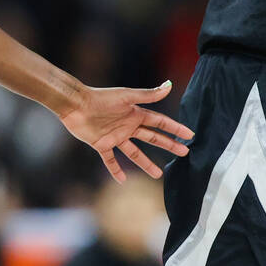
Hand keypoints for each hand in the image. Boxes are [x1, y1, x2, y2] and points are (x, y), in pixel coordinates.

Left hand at [59, 80, 194, 181]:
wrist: (76, 105)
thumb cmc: (101, 98)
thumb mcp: (127, 96)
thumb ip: (148, 95)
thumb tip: (169, 85)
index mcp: (136, 114)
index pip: (160, 123)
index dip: (174, 128)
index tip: (189, 135)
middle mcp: (128, 126)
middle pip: (152, 138)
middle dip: (168, 145)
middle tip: (183, 153)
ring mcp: (115, 136)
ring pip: (135, 152)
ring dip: (146, 163)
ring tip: (158, 175)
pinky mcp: (101, 144)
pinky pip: (111, 160)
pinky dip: (116, 170)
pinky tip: (123, 180)